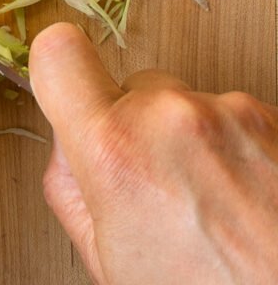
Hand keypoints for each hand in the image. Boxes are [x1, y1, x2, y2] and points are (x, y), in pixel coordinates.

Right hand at [30, 22, 277, 284]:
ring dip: (195, 144)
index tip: (70, 92)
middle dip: (140, 129)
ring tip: (216, 210)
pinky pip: (234, 118)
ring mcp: (231, 113)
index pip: (59, 53)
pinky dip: (236, 151)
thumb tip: (69, 143)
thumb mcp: (109, 262)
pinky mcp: (273, 118)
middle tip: (163, 194)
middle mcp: (173, 116)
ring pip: (188, 106)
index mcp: (116, 151)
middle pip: (135, 88)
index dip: (59, 73)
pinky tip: (246, 203)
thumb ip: (70, 186)